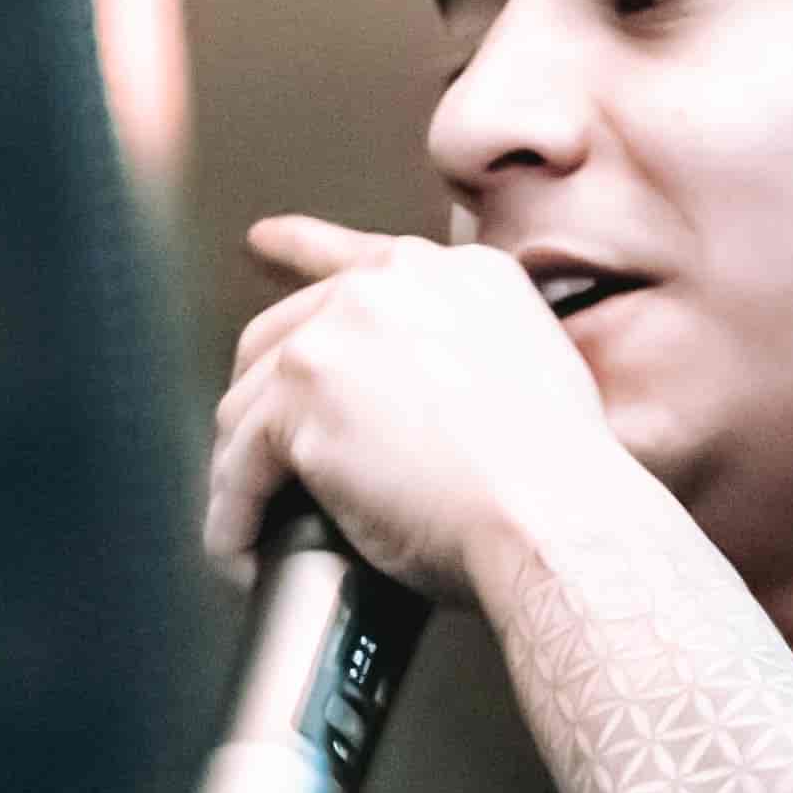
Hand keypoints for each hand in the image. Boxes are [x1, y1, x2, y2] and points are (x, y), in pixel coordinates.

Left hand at [207, 220, 623, 603]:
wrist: (556, 516)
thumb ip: (472, 356)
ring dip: (242, 471)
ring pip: (249, 404)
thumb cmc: (560, 480)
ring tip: (251, 523)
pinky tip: (238, 550)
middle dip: (261, 399)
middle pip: (283, 333)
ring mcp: (337, 337)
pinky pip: (240, 467)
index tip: (265, 242)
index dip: (301, 250)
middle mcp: (389, 286)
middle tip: (255, 455)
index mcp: (454, 275)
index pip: (357, 259)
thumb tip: (426, 403)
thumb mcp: (532, 374)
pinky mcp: (300, 404)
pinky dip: (232, 516)